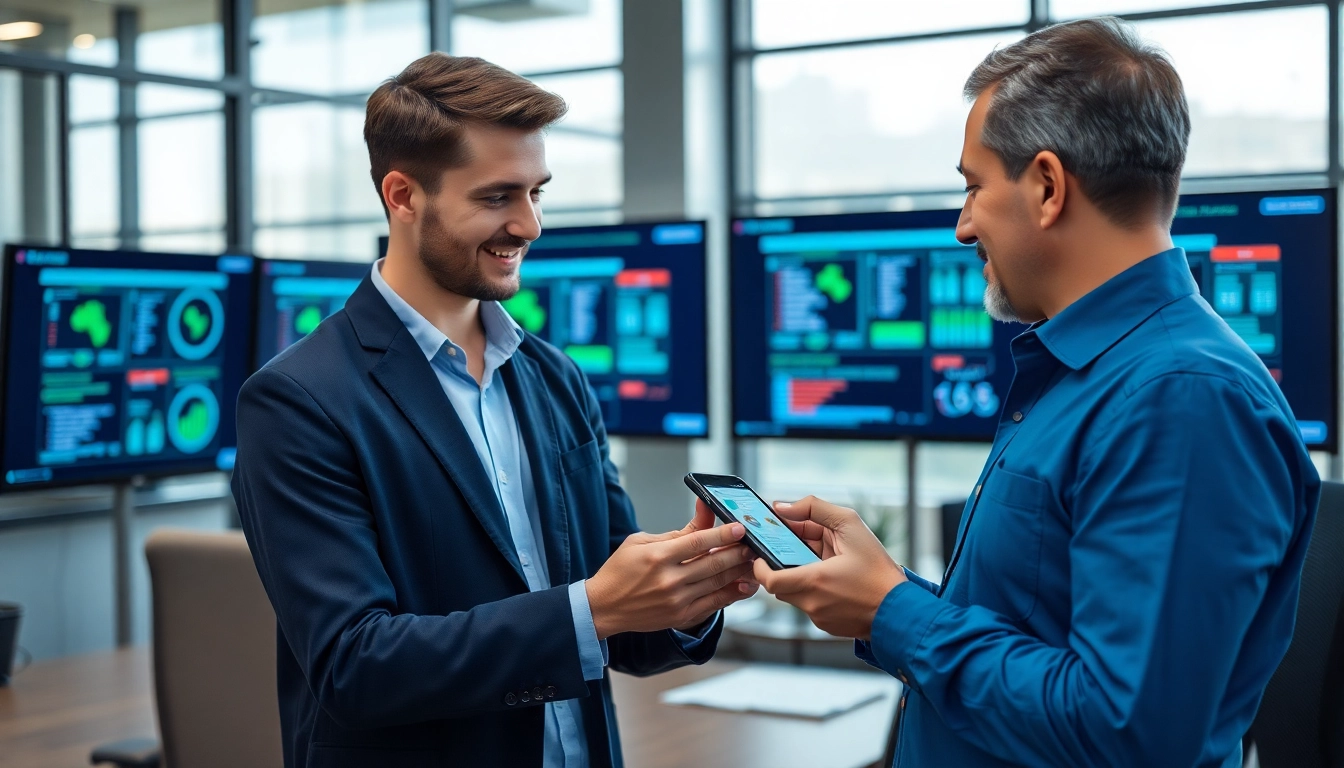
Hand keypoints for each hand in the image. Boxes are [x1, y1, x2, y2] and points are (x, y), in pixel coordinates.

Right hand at [587, 504, 757, 638]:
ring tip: (754, 560)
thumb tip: (704, 511)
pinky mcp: (681, 617)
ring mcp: (676, 601)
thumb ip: (678, 531)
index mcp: (657, 556)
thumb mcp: (642, 541)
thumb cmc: (620, 570)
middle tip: (754, 543)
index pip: (698, 542)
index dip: (723, 533)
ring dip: (740, 571)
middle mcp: (668, 580)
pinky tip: (745, 585)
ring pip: (717, 583)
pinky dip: (732, 594)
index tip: (740, 526)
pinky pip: (714, 604)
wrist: (603, 607)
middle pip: (713, 563)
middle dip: (738, 551)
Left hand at [752, 496, 906, 640]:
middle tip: (799, 548)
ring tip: (824, 561)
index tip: (761, 553)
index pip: (769, 579)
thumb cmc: (878, 568)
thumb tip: (783, 507)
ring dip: (802, 577)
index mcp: (814, 581)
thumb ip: (813, 509)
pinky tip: (835, 580)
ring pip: (795, 595)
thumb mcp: (850, 525)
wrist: (901, 608)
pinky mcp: (827, 625)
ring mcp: (819, 617)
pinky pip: (811, 605)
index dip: (760, 565)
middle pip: (780, 585)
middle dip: (784, 565)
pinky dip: (816, 591)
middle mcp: (812, 603)